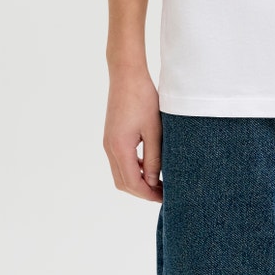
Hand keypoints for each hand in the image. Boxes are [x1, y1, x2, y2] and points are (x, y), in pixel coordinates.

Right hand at [103, 69, 162, 200]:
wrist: (126, 76)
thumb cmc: (143, 99)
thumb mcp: (155, 131)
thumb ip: (154, 159)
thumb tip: (154, 182)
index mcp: (120, 148)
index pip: (133, 183)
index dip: (149, 194)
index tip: (166, 198)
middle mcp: (110, 148)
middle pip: (123, 183)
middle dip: (142, 192)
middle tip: (164, 194)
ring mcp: (108, 143)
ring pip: (120, 174)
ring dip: (137, 182)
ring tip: (159, 183)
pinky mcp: (111, 137)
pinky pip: (119, 162)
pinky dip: (133, 170)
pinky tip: (149, 167)